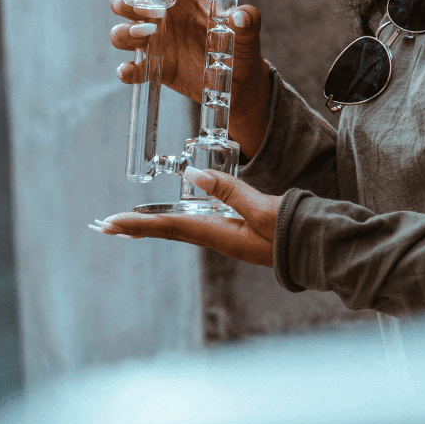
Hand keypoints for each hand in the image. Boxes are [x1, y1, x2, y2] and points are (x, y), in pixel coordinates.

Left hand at [89, 167, 279, 266]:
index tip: (111, 224)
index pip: (170, 226)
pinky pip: (195, 227)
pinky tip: (170, 221)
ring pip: (179, 230)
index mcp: (220, 235)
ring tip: (127, 225)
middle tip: (103, 227)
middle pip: (168, 231)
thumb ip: (229, 191)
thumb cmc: (294, 229)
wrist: (321, 247)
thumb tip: (192, 176)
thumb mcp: (262, 208)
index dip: (138, 223)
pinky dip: (173, 223)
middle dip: (135, 228)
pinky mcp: (236, 232)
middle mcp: (218, 239)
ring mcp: (227, 238)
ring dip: (150, 226)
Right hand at [109, 0, 271, 157]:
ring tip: (145, 36)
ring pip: (121, 33)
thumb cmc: (240, 49)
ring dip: (124, 33)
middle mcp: (163, 19)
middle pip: (126, 2)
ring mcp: (156, 44)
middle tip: (147, 11)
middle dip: (125, 2)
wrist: (240, 83)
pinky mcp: (156, 69)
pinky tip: (130, 70)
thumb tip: (241, 15)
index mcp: (183, 1)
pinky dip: (126, 70)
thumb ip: (248, 21)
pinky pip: (132, 69)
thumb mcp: (248, 34)